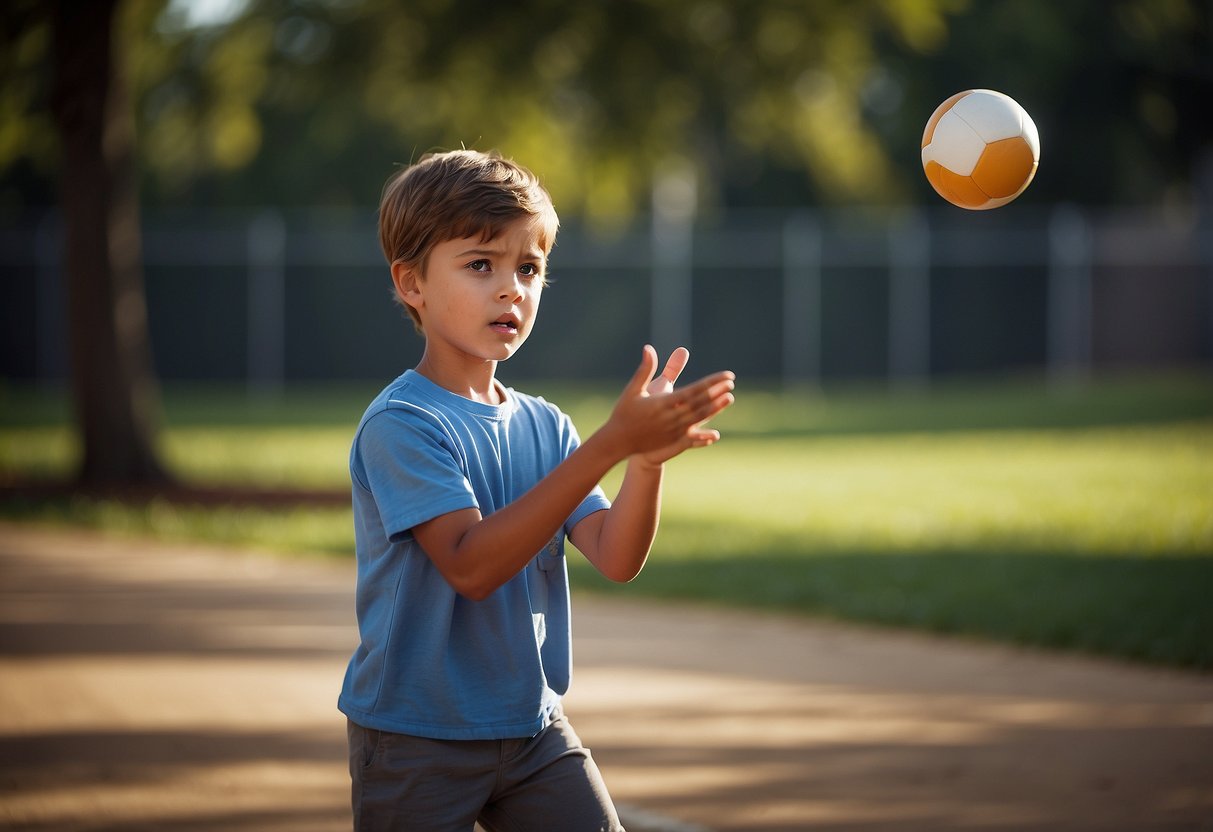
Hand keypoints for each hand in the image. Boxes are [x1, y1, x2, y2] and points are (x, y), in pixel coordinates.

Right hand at [600, 345, 734, 464]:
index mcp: (663, 403)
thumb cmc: (624, 412)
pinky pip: (692, 437)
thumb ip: (645, 369)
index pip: (694, 390)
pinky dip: (704, 435)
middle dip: (717, 392)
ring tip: (729, 398)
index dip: (712, 383)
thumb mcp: (634, 389)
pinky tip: (715, 434)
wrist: (617, 441)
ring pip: (699, 418)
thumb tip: (648, 348)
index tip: (726, 375)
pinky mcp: (672, 442)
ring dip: (715, 408)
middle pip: (700, 403)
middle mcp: (671, 417)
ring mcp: (672, 431)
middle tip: (731, 382)